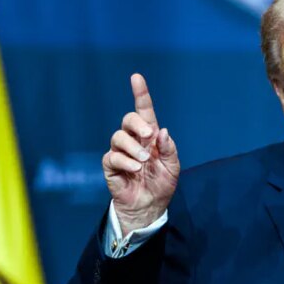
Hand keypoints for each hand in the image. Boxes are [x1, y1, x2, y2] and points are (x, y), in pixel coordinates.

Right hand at [102, 74, 179, 235]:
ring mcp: (121, 152)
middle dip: (137, 123)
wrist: (150, 206)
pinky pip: (111, 156)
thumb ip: (169, 149)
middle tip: (148, 136)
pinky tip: (135, 169)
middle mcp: (134, 141)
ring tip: (144, 162)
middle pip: (128, 119)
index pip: (144, 111)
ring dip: (133, 147)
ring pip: (118, 137)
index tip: (136, 77)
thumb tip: (162, 131)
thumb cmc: (162, 184)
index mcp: (150, 137)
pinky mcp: (111, 166)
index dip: (140, 93)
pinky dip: (125, 161)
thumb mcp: (173, 167)